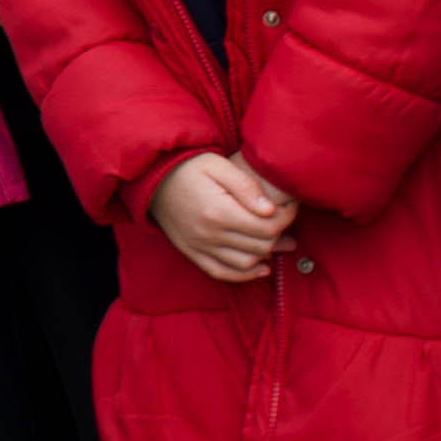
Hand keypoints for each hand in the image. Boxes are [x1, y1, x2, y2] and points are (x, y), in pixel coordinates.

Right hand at [150, 153, 300, 281]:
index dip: (286, 218)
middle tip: (285, 222)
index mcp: (218, 211)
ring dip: (265, 254)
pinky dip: (244, 275)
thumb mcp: (218, 165)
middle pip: (260, 246)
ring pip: (246, 263)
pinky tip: (261, 267)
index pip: (267, 227)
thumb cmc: (187, 167)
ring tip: (276, 241)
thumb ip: (246, 186)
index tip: (289, 207)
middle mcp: (208, 234)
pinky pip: (222, 273)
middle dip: (280, 235)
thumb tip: (271, 210)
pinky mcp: (191, 252)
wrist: (150, 177)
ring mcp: (198, 246)